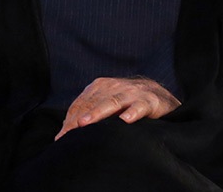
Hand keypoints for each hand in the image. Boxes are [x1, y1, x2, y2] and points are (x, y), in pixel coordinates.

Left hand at [54, 76, 179, 138]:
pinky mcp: (150, 101)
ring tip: (85, 123)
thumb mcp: (108, 106)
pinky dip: (133, 112)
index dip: (70, 119)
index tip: (61, 137)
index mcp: (102, 86)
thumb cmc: (129, 104)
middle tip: (68, 133)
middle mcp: (115, 87)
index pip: (82, 103)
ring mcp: (132, 92)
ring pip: (113, 102)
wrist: (161, 96)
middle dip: (78, 118)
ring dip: (98, 112)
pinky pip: (140, 106)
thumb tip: (63, 134)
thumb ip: (89, 115)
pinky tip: (126, 120)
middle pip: (93, 102)